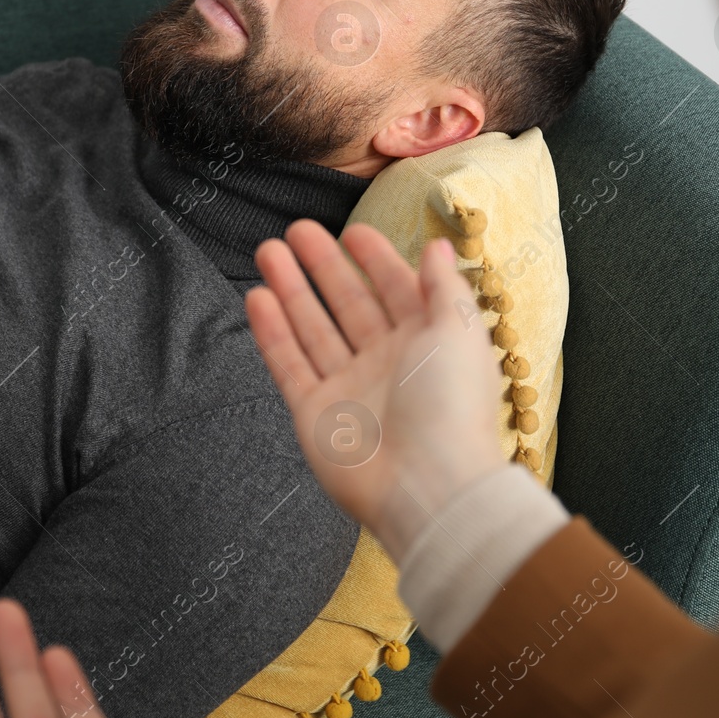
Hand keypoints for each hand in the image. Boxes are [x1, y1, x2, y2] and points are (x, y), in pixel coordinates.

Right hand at [244, 220, 507, 557]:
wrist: (428, 487)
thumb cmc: (453, 407)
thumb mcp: (460, 333)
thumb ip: (445, 287)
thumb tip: (439, 248)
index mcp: (425, 343)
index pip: (395, 290)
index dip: (375, 260)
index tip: (352, 230)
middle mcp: (385, 363)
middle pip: (347, 304)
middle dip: (321, 266)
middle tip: (295, 231)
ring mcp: (348, 388)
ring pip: (312, 328)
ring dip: (290, 290)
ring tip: (267, 252)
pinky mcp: (315, 414)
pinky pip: (289, 365)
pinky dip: (273, 333)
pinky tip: (258, 299)